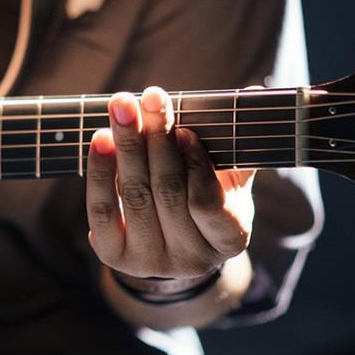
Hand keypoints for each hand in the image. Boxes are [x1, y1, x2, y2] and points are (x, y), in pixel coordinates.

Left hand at [86, 86, 254, 291]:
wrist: (170, 242)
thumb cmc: (206, 197)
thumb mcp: (228, 177)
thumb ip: (236, 143)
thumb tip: (255, 92)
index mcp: (229, 239)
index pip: (208, 203)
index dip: (196, 166)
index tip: (185, 131)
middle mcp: (190, 259)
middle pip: (167, 192)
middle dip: (157, 140)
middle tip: (151, 97)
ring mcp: (150, 261)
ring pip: (135, 196)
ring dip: (127, 146)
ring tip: (122, 106)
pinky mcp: (115, 256)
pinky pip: (102, 210)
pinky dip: (100, 171)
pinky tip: (101, 138)